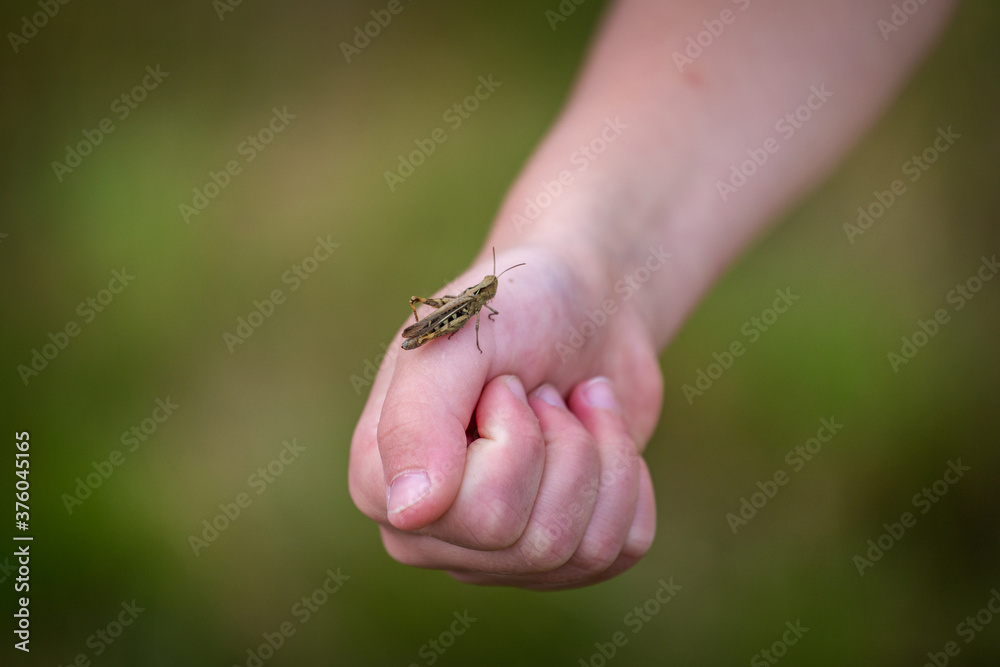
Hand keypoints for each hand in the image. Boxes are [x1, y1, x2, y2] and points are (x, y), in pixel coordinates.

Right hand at [349, 245, 662, 588]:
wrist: (584, 302)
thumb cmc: (515, 309)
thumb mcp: (460, 335)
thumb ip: (418, 416)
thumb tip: (409, 512)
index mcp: (383, 484)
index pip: (477, 514)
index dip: (515, 436)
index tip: (506, 382)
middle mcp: (433, 533)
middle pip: (535, 540)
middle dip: (564, 443)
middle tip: (542, 393)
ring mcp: (497, 553)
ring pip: (582, 551)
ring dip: (599, 452)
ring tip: (570, 406)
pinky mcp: (563, 555)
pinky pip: (622, 550)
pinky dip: (628, 474)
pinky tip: (597, 433)